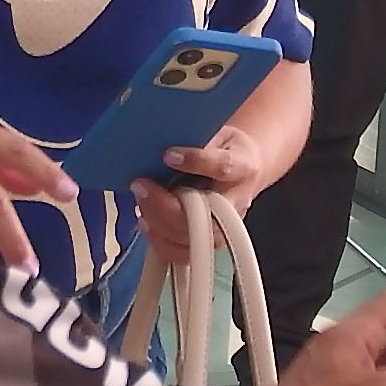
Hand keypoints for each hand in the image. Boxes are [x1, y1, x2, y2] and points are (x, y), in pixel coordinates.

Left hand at [131, 125, 268, 266]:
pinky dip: (161, 242)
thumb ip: (194, 138)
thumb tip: (157, 139)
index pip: (222, 167)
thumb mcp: (215, 132)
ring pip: (192, 238)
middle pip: (205, 214)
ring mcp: (225, 226)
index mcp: (242, 167)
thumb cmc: (224, 147)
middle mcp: (237, 201)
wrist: (245, 167)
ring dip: (160, 223)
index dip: (196, 162)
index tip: (167, 155)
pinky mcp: (212, 241)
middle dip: (166, 204)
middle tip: (140, 186)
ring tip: (140, 201)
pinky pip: (186, 253)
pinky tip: (146, 222)